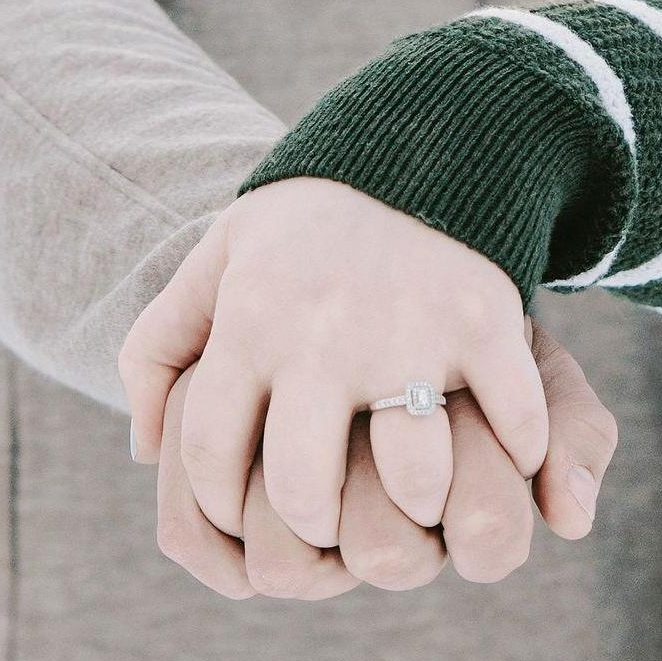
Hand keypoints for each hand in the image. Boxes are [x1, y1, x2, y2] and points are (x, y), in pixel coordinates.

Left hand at [124, 184, 618, 585]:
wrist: (418, 132)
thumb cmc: (307, 218)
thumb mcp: (216, 260)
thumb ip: (159, 348)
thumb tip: (144, 453)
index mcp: (250, 321)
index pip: (212, 456)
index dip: (225, 508)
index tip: (254, 516)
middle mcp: (323, 334)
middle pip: (305, 489)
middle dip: (318, 529)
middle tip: (337, 528)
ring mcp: (408, 331)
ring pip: (412, 477)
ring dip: (420, 504)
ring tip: (419, 498)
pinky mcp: (484, 320)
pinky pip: (509, 423)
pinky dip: (517, 452)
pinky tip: (505, 453)